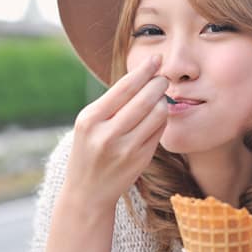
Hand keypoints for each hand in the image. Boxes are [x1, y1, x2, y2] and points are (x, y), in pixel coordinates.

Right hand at [61, 55, 167, 209]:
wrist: (87, 192)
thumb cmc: (89, 150)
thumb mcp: (89, 124)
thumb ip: (112, 103)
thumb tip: (142, 74)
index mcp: (90, 119)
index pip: (124, 87)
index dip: (144, 70)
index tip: (156, 59)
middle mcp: (106, 134)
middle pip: (145, 98)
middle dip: (159, 83)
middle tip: (163, 78)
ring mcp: (125, 148)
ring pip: (158, 113)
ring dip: (163, 101)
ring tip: (159, 99)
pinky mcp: (140, 159)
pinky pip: (159, 130)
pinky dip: (162, 120)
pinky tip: (157, 118)